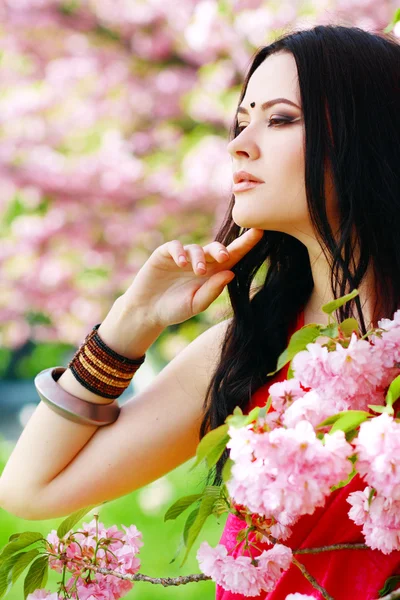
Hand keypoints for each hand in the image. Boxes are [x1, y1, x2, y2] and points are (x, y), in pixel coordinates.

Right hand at [120, 228, 263, 327]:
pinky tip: (182, 263)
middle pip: (216, 248)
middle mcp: (200, 261)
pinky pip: (176, 246)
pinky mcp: (165, 253)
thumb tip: (231, 273)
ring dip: (199, 258)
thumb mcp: (195, 304)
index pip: (233, 256)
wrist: (147, 311)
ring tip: (198, 272)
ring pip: (197, 248)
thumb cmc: (174, 309)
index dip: (246, 244)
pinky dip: (180, 252)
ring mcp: (183, 256)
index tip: (261, 232)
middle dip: (222, 250)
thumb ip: (212, 290)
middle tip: (224, 258)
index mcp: (213, 273)